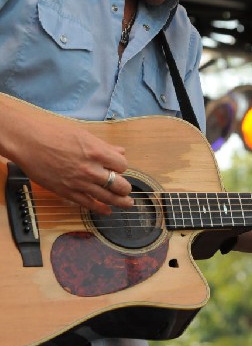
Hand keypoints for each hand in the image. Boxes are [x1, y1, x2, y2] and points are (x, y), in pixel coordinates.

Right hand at [1, 98, 132, 214]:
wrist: (29, 144)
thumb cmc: (54, 134)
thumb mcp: (83, 135)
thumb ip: (103, 146)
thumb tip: (120, 151)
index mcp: (97, 152)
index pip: (122, 165)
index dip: (122, 166)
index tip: (118, 167)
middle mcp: (91, 170)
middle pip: (119, 184)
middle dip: (125, 187)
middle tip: (126, 189)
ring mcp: (80, 183)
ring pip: (108, 197)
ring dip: (120, 202)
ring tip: (127, 204)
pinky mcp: (68, 193)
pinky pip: (89, 204)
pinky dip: (101, 209)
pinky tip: (107, 211)